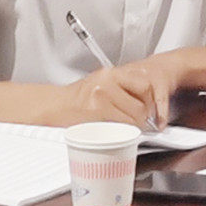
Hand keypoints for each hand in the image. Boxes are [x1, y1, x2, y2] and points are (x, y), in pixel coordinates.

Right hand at [52, 63, 170, 130]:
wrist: (55, 106)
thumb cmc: (76, 100)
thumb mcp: (101, 85)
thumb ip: (121, 88)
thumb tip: (143, 101)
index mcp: (111, 73)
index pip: (145, 82)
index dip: (151, 98)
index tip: (150, 108)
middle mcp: (108, 81)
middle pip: (144, 98)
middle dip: (147, 113)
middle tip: (143, 121)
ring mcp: (103, 95)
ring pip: (136, 112)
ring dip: (138, 123)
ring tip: (132, 127)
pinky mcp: (98, 110)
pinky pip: (123, 123)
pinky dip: (127, 130)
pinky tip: (122, 131)